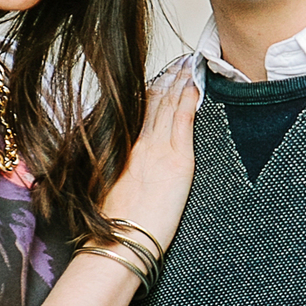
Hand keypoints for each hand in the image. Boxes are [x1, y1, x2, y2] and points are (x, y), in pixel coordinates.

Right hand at [99, 68, 199, 247]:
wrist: (119, 243)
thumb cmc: (114, 226)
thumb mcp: (109, 189)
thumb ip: (120, 170)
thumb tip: (126, 166)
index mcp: (122, 151)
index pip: (138, 113)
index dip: (150, 92)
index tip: (158, 78)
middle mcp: (139, 145)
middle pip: (154, 104)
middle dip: (167, 81)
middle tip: (178, 62)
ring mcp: (158, 151)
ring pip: (169, 107)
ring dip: (180, 84)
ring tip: (189, 66)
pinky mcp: (178, 162)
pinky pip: (183, 122)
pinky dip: (189, 101)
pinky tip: (196, 86)